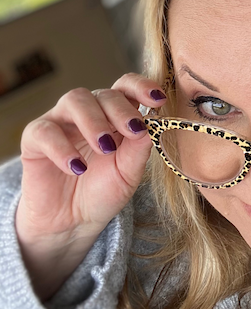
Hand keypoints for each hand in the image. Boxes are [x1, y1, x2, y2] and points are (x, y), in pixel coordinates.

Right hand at [16, 73, 166, 242]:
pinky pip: (45, 131)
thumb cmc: (104, 190)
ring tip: (105, 148)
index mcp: (116, 115)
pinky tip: (77, 168)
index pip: (127, 88)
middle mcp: (89, 112)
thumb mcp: (128, 173)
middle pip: (104, 94)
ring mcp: (61, 122)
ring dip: (94, 121)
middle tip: (132, 131)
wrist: (74, 221)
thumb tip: (149, 126)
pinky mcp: (35, 139)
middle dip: (121, 110)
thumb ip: (138, 149)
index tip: (158, 100)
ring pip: (75, 100)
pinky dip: (62, 148)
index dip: (142, 87)